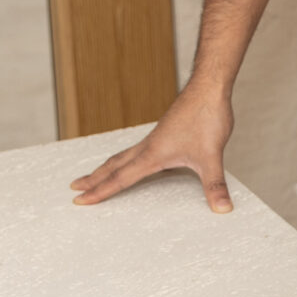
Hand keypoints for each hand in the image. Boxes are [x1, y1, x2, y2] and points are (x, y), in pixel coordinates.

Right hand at [70, 86, 235, 212]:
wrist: (209, 87)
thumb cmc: (206, 117)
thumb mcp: (212, 156)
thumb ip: (215, 184)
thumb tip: (222, 209)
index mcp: (152, 154)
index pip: (120, 178)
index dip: (100, 191)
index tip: (79, 200)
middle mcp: (149, 146)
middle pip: (114, 165)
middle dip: (94, 178)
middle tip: (74, 187)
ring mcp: (156, 137)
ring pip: (124, 155)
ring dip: (107, 167)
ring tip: (94, 175)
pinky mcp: (165, 131)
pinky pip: (138, 149)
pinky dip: (126, 157)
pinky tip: (135, 158)